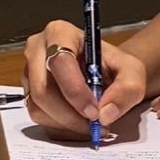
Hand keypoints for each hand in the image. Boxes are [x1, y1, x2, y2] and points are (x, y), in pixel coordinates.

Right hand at [23, 20, 146, 136]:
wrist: (105, 73)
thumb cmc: (114, 67)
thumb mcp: (131, 72)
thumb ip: (127, 89)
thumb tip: (106, 112)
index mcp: (60, 32)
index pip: (60, 62)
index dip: (75, 92)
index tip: (94, 112)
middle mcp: (37, 49)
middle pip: (43, 89)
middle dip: (70, 115)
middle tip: (94, 125)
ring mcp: (29, 71)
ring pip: (38, 107)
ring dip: (66, 124)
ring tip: (90, 124)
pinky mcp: (28, 91)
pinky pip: (38, 116)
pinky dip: (60, 126)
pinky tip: (78, 122)